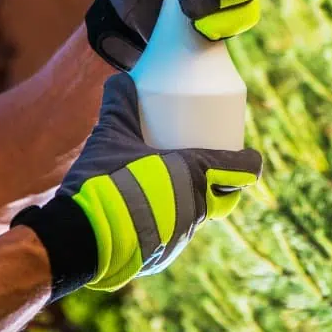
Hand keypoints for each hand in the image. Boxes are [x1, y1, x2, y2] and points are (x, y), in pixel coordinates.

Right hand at [12, 73, 261, 298]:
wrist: (81, 238)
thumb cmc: (104, 181)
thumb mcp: (111, 136)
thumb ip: (119, 104)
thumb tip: (120, 76)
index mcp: (194, 175)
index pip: (241, 170)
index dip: (250, 162)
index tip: (251, 155)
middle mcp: (196, 208)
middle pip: (225, 197)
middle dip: (225, 184)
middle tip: (214, 168)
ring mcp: (181, 235)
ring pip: (199, 215)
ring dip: (194, 201)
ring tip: (178, 185)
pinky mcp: (161, 255)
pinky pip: (176, 233)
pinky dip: (171, 219)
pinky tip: (153, 212)